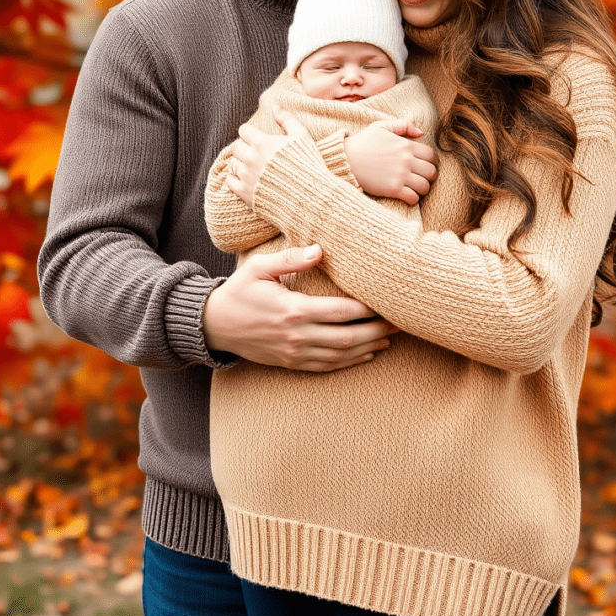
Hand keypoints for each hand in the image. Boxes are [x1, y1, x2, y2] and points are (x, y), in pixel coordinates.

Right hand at [203, 243, 398, 371]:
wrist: (215, 325)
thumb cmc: (239, 291)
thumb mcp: (259, 268)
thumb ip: (290, 259)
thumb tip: (319, 249)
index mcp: (293, 310)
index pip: (341, 311)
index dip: (368, 309)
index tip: (388, 301)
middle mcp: (298, 336)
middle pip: (348, 337)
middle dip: (377, 329)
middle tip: (400, 321)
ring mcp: (295, 353)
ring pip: (341, 355)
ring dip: (369, 347)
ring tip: (391, 336)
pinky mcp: (292, 363)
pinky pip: (328, 367)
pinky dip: (351, 361)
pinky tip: (368, 353)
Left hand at [227, 105, 310, 207]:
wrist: (310, 197)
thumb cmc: (308, 165)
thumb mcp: (302, 136)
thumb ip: (287, 118)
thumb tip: (275, 104)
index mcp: (262, 142)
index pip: (244, 130)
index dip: (251, 133)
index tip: (258, 138)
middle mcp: (250, 158)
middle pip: (237, 147)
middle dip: (245, 147)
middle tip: (257, 153)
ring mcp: (246, 176)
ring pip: (233, 164)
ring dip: (241, 163)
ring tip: (254, 166)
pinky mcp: (245, 193)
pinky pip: (230, 182)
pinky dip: (235, 179)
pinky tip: (247, 179)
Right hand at [344, 120, 437, 204]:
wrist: (345, 160)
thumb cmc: (362, 143)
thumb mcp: (381, 126)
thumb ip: (403, 125)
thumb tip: (422, 132)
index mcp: (405, 145)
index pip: (431, 155)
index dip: (433, 162)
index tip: (429, 165)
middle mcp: (406, 161)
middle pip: (432, 172)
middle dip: (431, 176)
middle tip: (424, 178)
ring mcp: (400, 176)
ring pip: (425, 186)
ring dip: (423, 188)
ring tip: (416, 188)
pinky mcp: (392, 189)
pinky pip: (413, 198)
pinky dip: (413, 199)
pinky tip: (407, 196)